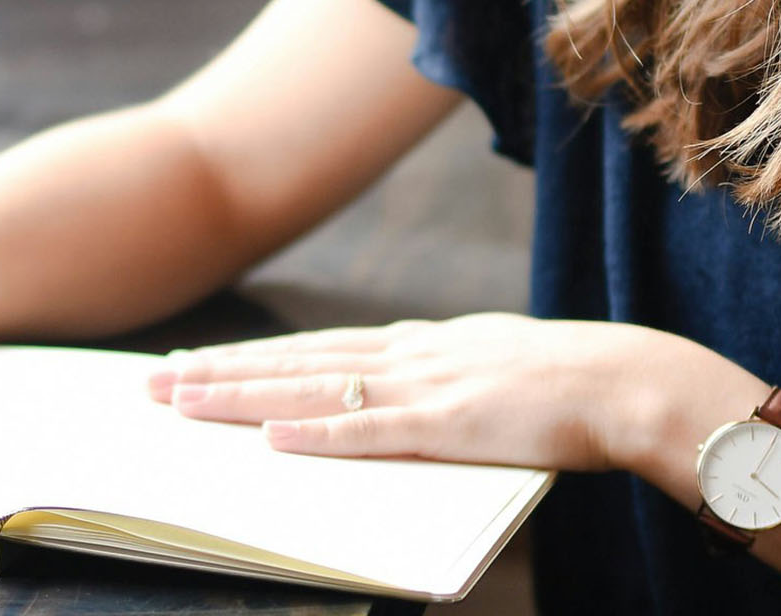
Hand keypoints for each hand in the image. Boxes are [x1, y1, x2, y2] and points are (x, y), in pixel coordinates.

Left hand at [145, 313, 726, 471]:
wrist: (628, 382)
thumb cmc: (568, 386)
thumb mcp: (489, 368)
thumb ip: (440, 379)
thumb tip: (399, 392)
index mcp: (419, 344)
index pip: (314, 347)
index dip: (250, 357)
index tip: (193, 364)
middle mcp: (409, 355)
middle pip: (294, 361)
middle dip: (219, 372)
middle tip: (152, 383)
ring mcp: (425, 387)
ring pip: (313, 388)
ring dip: (244, 396)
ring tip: (183, 402)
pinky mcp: (448, 424)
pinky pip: (369, 431)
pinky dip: (316, 432)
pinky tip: (270, 435)